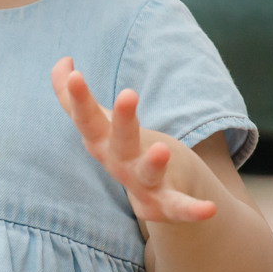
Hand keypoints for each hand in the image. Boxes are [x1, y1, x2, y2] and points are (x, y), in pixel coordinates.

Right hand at [51, 59, 217, 223]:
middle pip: (119, 141)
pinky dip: (191, 210)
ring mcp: (140, 185)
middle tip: (128, 94)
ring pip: (146, 174)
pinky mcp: (164, 204)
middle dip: (123, 120)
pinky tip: (209, 208)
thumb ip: (73, 95)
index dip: (78, 99)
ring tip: (161, 149)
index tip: (75, 74)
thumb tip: (63, 61)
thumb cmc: (122, 150)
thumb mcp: (99, 123)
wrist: (151, 194)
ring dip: (152, 164)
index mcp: (101, 142)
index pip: (87, 119)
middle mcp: (118, 164)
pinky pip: (178, 207)